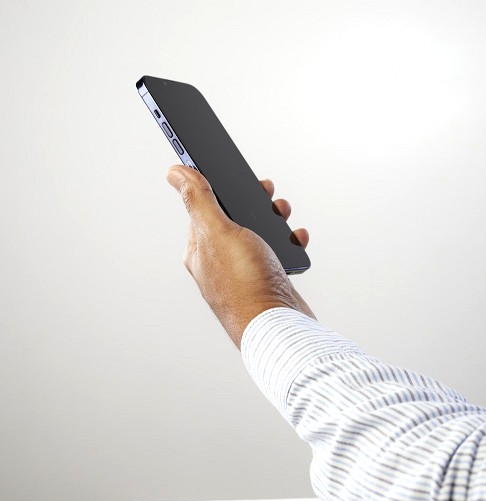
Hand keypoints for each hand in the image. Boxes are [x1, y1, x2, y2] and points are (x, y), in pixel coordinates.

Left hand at [166, 165, 315, 349]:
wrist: (280, 329)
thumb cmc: (245, 284)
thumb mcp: (219, 231)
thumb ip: (198, 200)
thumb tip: (174, 172)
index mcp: (200, 248)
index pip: (204, 206)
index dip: (219, 187)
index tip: (234, 173)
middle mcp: (219, 260)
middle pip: (235, 217)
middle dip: (254, 201)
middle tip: (266, 194)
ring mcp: (244, 271)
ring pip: (259, 233)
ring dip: (274, 219)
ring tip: (283, 215)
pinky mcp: (267, 281)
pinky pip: (278, 252)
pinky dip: (289, 242)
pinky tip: (295, 240)